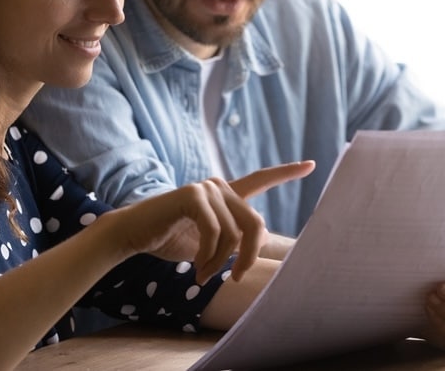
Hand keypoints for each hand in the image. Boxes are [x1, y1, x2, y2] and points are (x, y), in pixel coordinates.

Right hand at [104, 161, 314, 283]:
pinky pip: (215, 232)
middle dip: (248, 257)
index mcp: (226, 194)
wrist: (133, 234)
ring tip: (202, 275)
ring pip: (234, 234)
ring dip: (219, 263)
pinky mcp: (193, 195)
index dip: (286, 173)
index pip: (260, 179)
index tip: (311, 164)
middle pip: (255, 224)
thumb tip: (260, 246)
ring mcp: (206, 188)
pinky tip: (195, 267)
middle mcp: (219, 185)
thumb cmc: (170, 239)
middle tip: (233, 279)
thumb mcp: (209, 242)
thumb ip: (232, 239)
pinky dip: (206, 256)